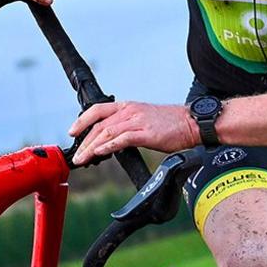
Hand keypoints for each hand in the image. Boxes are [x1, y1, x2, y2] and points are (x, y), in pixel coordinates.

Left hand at [69, 100, 195, 165]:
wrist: (193, 123)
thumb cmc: (172, 124)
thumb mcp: (145, 120)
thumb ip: (128, 127)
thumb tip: (112, 141)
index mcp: (129, 107)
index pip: (98, 110)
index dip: (82, 120)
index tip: (72, 132)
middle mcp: (130, 111)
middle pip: (99, 124)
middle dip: (84, 141)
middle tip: (76, 155)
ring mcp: (138, 121)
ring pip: (107, 132)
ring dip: (91, 147)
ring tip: (83, 158)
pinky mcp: (147, 133)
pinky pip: (122, 139)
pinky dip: (108, 146)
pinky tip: (100, 153)